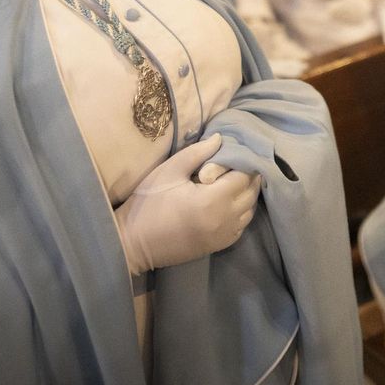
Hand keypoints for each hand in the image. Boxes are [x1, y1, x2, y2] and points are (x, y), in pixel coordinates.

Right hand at [115, 135, 260, 274]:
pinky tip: (229, 201)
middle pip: (251, 193)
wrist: (133, 242)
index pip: (243, 176)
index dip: (244, 162)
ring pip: (249, 210)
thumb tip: (221, 138)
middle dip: (249, 176)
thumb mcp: (170, 171)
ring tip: (234, 180)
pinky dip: (241, 212)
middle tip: (239, 162)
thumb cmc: (149, 203)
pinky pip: (241, 225)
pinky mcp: (219, 245)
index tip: (238, 151)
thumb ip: (197, 153)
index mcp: (213, 200)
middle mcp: (224, 220)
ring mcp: (223, 235)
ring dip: (247, 194)